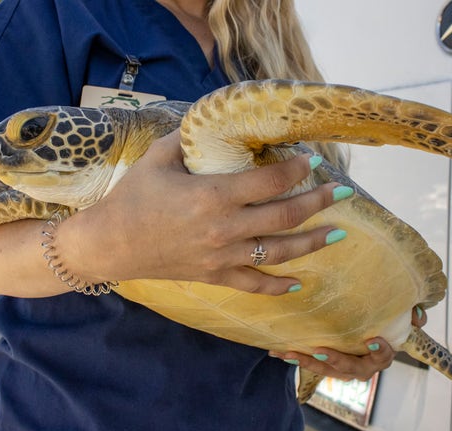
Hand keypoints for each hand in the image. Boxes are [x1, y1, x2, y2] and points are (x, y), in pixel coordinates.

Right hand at [56, 129, 351, 294]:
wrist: (109, 245)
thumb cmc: (132, 198)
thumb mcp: (158, 159)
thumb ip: (188, 139)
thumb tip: (212, 122)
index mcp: (213, 196)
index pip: (270, 181)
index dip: (297, 169)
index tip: (313, 162)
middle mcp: (225, 228)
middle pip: (285, 216)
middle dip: (318, 202)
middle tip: (341, 192)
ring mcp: (222, 257)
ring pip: (279, 253)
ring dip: (312, 243)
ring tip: (339, 233)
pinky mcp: (214, 276)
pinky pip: (253, 285)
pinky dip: (278, 286)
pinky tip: (298, 283)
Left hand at [269, 306, 427, 380]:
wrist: (362, 333)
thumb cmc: (380, 321)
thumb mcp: (398, 316)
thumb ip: (412, 314)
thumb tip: (419, 317)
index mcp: (380, 355)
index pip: (384, 357)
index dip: (381, 350)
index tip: (373, 340)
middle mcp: (362, 366)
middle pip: (350, 369)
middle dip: (334, 361)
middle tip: (318, 351)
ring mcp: (343, 368)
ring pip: (325, 369)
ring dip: (305, 362)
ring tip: (288, 353)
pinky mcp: (326, 364)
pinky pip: (310, 363)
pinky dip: (294, 357)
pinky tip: (277, 351)